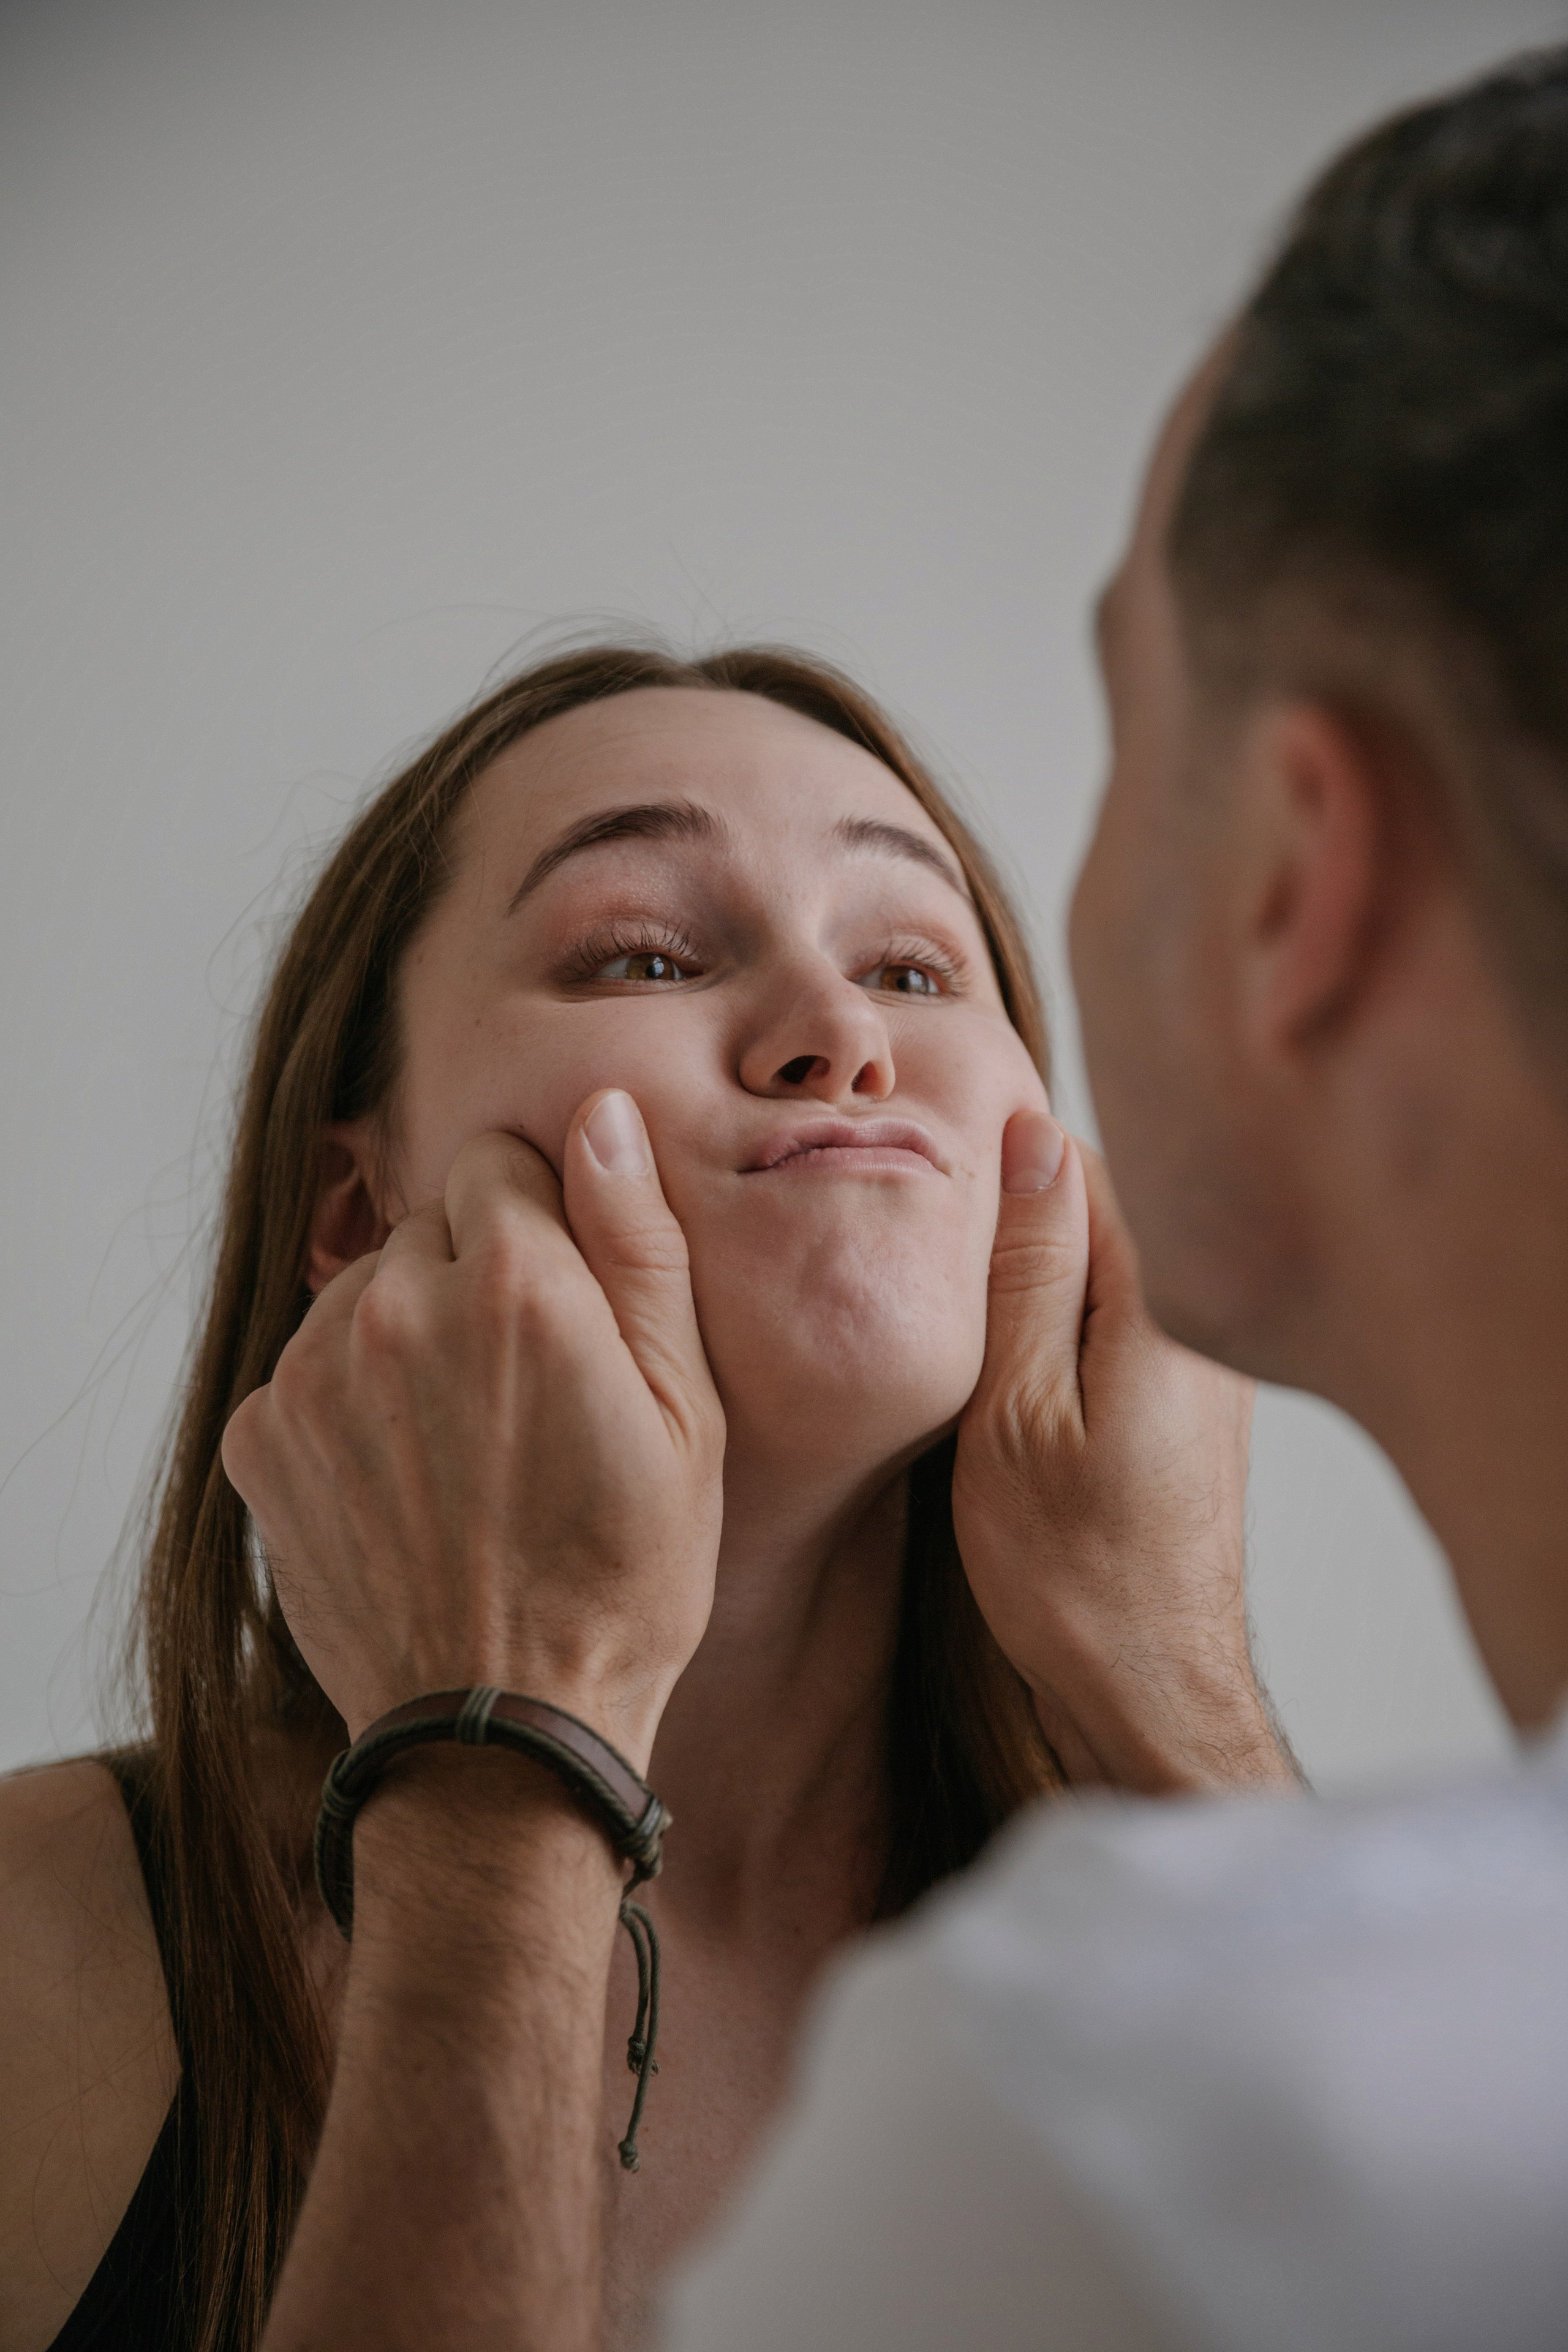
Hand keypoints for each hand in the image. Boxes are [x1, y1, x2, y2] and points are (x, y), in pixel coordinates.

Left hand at [221, 1091, 724, 1767]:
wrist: (502, 1731)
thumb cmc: (621, 1575)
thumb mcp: (686, 1408)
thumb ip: (637, 1241)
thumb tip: (599, 1112)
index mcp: (512, 1282)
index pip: (503, 1160)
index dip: (548, 1229)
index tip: (570, 1310)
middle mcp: (392, 1307)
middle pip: (431, 1223)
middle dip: (477, 1277)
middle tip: (529, 1391)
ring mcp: (311, 1374)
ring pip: (366, 1291)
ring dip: (410, 1336)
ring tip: (468, 1445)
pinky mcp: (260, 1436)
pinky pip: (312, 1366)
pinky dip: (353, 1403)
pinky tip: (408, 1478)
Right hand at [953, 1110, 1296, 1793]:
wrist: (1150, 1699)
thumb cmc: (1073, 1577)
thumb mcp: (1016, 1410)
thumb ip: (1030, 1272)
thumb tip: (1033, 1140)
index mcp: (1163, 1307)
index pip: (1080, 1165)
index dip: (994, 1165)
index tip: (927, 1194)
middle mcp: (1201, 1324)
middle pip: (1096, 1214)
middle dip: (1012, 1224)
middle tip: (931, 1270)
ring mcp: (1204, 1368)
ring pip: (1104, 1274)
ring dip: (1032, 1287)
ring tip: (965, 1335)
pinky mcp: (1190, 1412)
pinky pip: (1116, 1331)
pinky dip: (1058, 1339)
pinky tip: (1012, 1386)